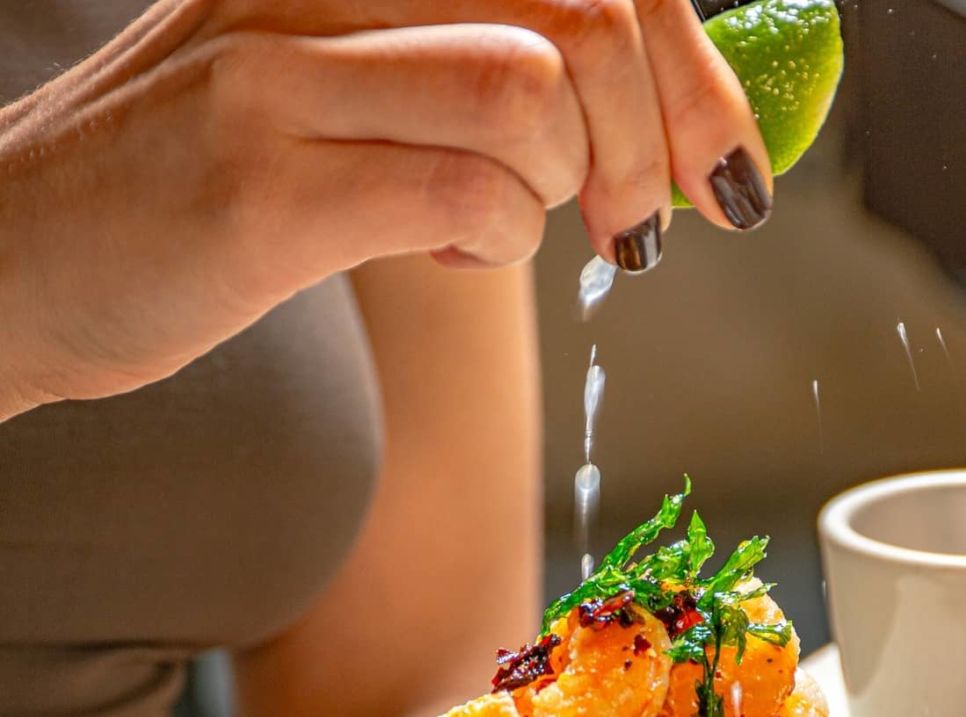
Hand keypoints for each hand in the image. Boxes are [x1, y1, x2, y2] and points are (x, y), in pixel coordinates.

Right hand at [0, 0, 770, 416]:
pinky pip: (465, 193)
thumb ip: (457, 84)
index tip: (716, 166)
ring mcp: (279, 66)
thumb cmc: (191, 196)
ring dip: (563, 191)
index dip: (687, 61)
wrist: (17, 263)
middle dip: (656, 137)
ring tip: (516, 230)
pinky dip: (496, 242)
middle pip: (586, 6)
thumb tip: (625, 127)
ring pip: (535, 91)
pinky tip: (447, 255)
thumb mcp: (329, 97)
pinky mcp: (261, 181)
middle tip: (643, 227)